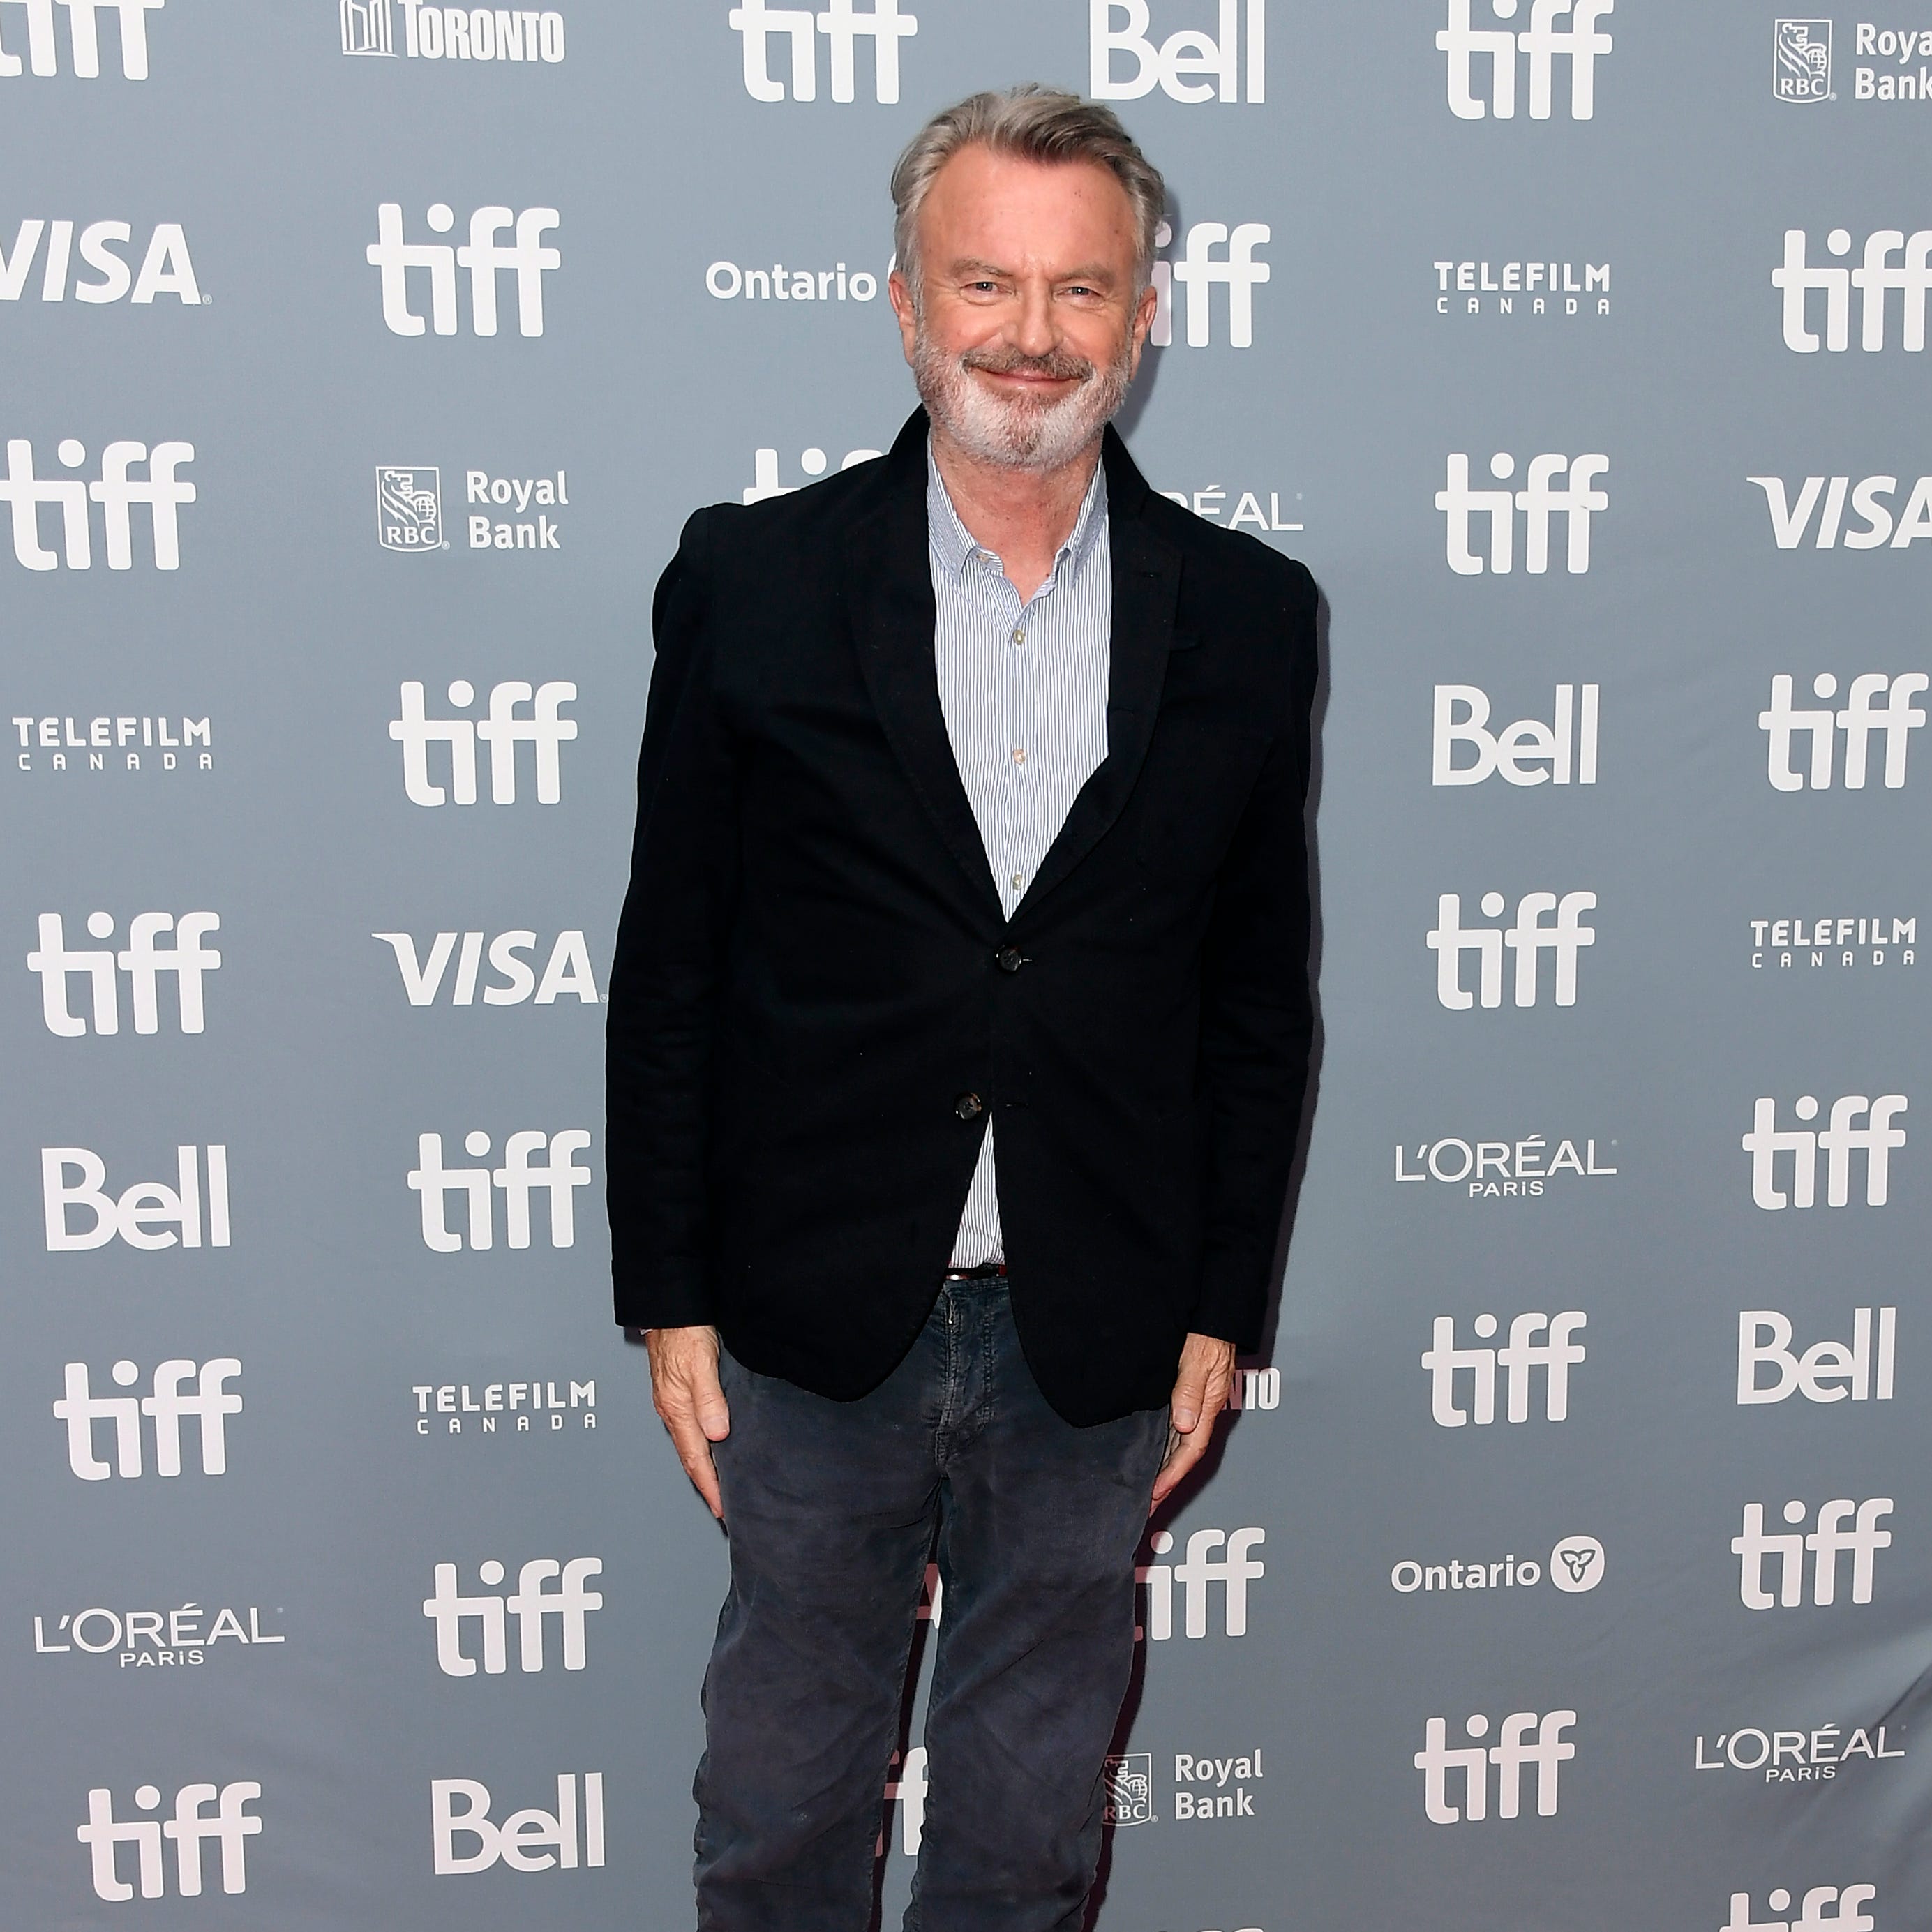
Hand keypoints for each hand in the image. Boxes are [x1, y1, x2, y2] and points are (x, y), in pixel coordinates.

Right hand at [644, 1324, 730, 1519]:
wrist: (669, 1308)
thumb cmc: (684, 1331)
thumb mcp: (701, 1363)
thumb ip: (709, 1399)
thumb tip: (717, 1434)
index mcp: (677, 1409)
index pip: (695, 1458)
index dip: (710, 1485)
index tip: (722, 1508)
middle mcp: (672, 1410)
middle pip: (690, 1457)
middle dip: (706, 1484)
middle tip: (723, 1507)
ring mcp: (673, 1402)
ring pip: (690, 1444)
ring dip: (703, 1467)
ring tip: (720, 1484)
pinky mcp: (678, 1392)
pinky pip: (690, 1428)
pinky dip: (700, 1446)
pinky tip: (712, 1445)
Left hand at [1150, 1332, 1236, 1511]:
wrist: (1214, 1316)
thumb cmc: (1208, 1335)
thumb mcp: (1199, 1359)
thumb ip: (1190, 1390)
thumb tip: (1184, 1424)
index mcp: (1207, 1406)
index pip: (1190, 1450)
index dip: (1172, 1475)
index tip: (1155, 1494)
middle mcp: (1201, 1410)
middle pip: (1183, 1455)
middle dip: (1166, 1482)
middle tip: (1145, 1505)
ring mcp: (1193, 1405)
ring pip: (1177, 1445)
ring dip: (1162, 1467)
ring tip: (1144, 1488)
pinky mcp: (1185, 1396)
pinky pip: (1173, 1429)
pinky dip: (1162, 1446)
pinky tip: (1149, 1453)